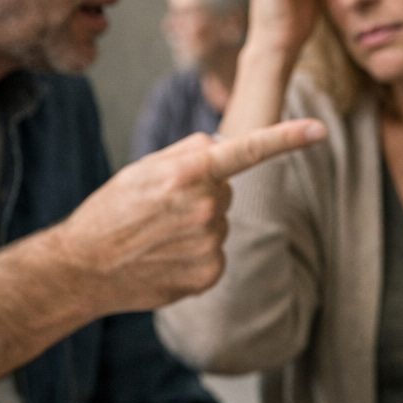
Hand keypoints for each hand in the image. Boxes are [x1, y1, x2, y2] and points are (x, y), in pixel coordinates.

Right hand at [54, 121, 324, 310]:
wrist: (83, 268)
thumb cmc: (110, 212)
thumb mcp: (142, 169)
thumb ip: (187, 154)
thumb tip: (221, 148)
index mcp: (188, 172)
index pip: (247, 150)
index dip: (286, 138)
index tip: (320, 129)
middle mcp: (206, 207)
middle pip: (225, 190)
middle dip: (201, 193)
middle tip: (160, 208)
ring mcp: (210, 243)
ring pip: (220, 223)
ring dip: (198, 225)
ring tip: (158, 235)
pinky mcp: (209, 273)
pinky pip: (215, 252)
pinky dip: (196, 254)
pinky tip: (166, 257)